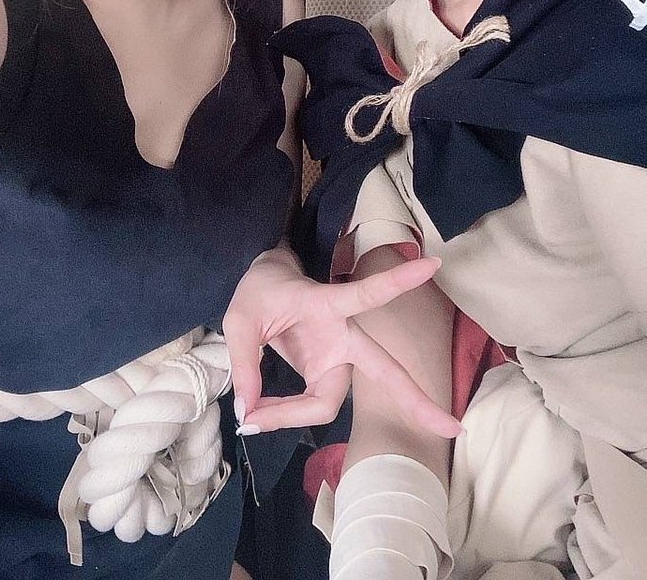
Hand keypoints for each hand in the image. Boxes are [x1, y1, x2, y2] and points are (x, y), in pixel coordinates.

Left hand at [223, 244, 460, 437]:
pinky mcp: (325, 372)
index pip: (366, 294)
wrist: (260, 290)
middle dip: (417, 402)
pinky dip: (286, 415)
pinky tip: (260, 416)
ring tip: (252, 417)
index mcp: (328, 305)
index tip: (431, 265)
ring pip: (328, 404)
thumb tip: (250, 412)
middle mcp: (343, 335)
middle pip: (384, 372)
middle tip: (453, 428)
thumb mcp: (239, 319)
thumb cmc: (259, 293)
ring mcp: (337, 357)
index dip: (397, 281)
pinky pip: (312, 405)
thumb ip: (244, 363)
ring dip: (291, 415)